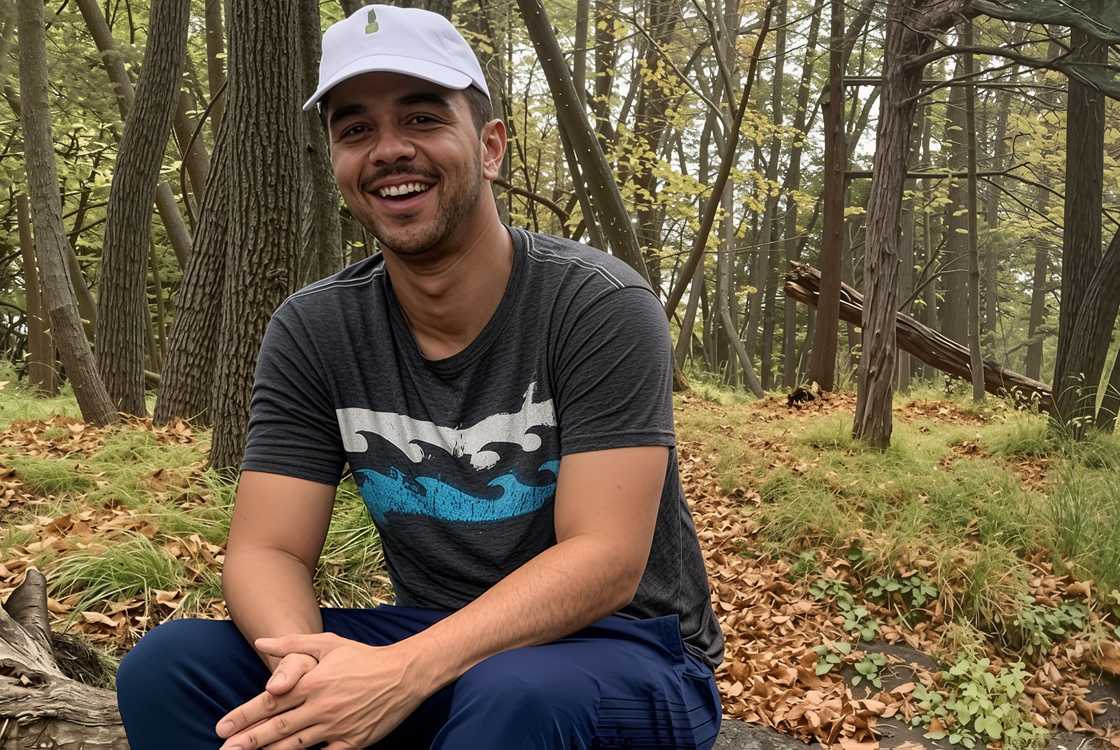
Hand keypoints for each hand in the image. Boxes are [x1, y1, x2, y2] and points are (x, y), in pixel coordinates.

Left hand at [215, 633, 432, 749]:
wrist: (404, 674)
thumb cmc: (363, 657)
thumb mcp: (328, 643)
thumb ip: (292, 644)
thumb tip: (261, 642)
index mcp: (312, 683)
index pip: (270, 702)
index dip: (243, 716)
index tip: (221, 727)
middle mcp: (321, 707)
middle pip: (277, 728)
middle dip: (247, 741)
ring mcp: (336, 727)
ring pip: (294, 746)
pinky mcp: (352, 743)